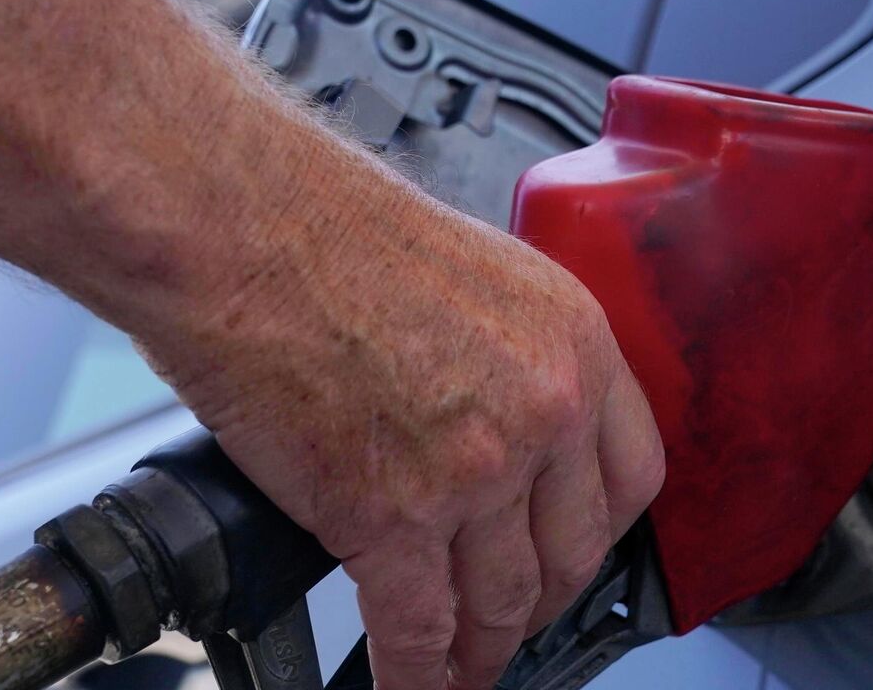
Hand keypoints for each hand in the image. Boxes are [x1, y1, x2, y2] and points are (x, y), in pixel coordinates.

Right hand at [138, 181, 663, 689]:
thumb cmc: (329, 232)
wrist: (239, 228)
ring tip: (463, 670)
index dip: (600, 534)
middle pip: (571, 552)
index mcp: (576, 343)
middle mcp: (545, 410)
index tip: (576, 555)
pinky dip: (419, 673)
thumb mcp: (481, 277)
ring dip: (481, 651)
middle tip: (516, 622)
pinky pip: (420, 625)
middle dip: (540, 603)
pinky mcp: (390, 517)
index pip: (633, 476)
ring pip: (500, 601)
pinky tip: (414, 685)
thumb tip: (507, 425)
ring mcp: (474, 471)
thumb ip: (515, 359)